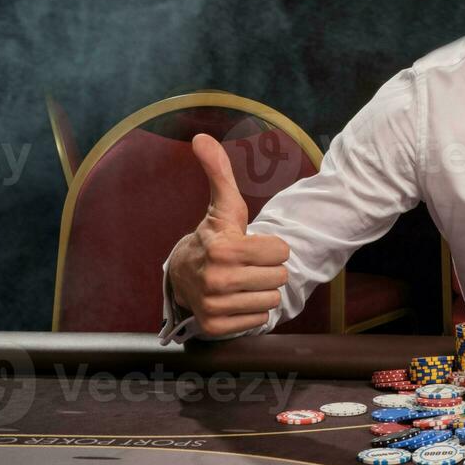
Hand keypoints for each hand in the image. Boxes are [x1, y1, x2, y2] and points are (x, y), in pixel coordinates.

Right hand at [166, 134, 289, 336]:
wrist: (182, 276)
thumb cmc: (213, 237)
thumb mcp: (222, 206)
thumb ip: (219, 171)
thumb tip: (201, 137)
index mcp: (223, 248)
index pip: (282, 251)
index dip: (271, 247)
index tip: (252, 245)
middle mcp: (217, 279)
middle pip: (280, 277)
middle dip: (267, 270)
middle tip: (246, 264)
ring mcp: (214, 306)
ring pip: (271, 300)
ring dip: (260, 291)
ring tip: (240, 281)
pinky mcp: (215, 327)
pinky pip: (258, 320)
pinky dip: (251, 312)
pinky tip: (234, 300)